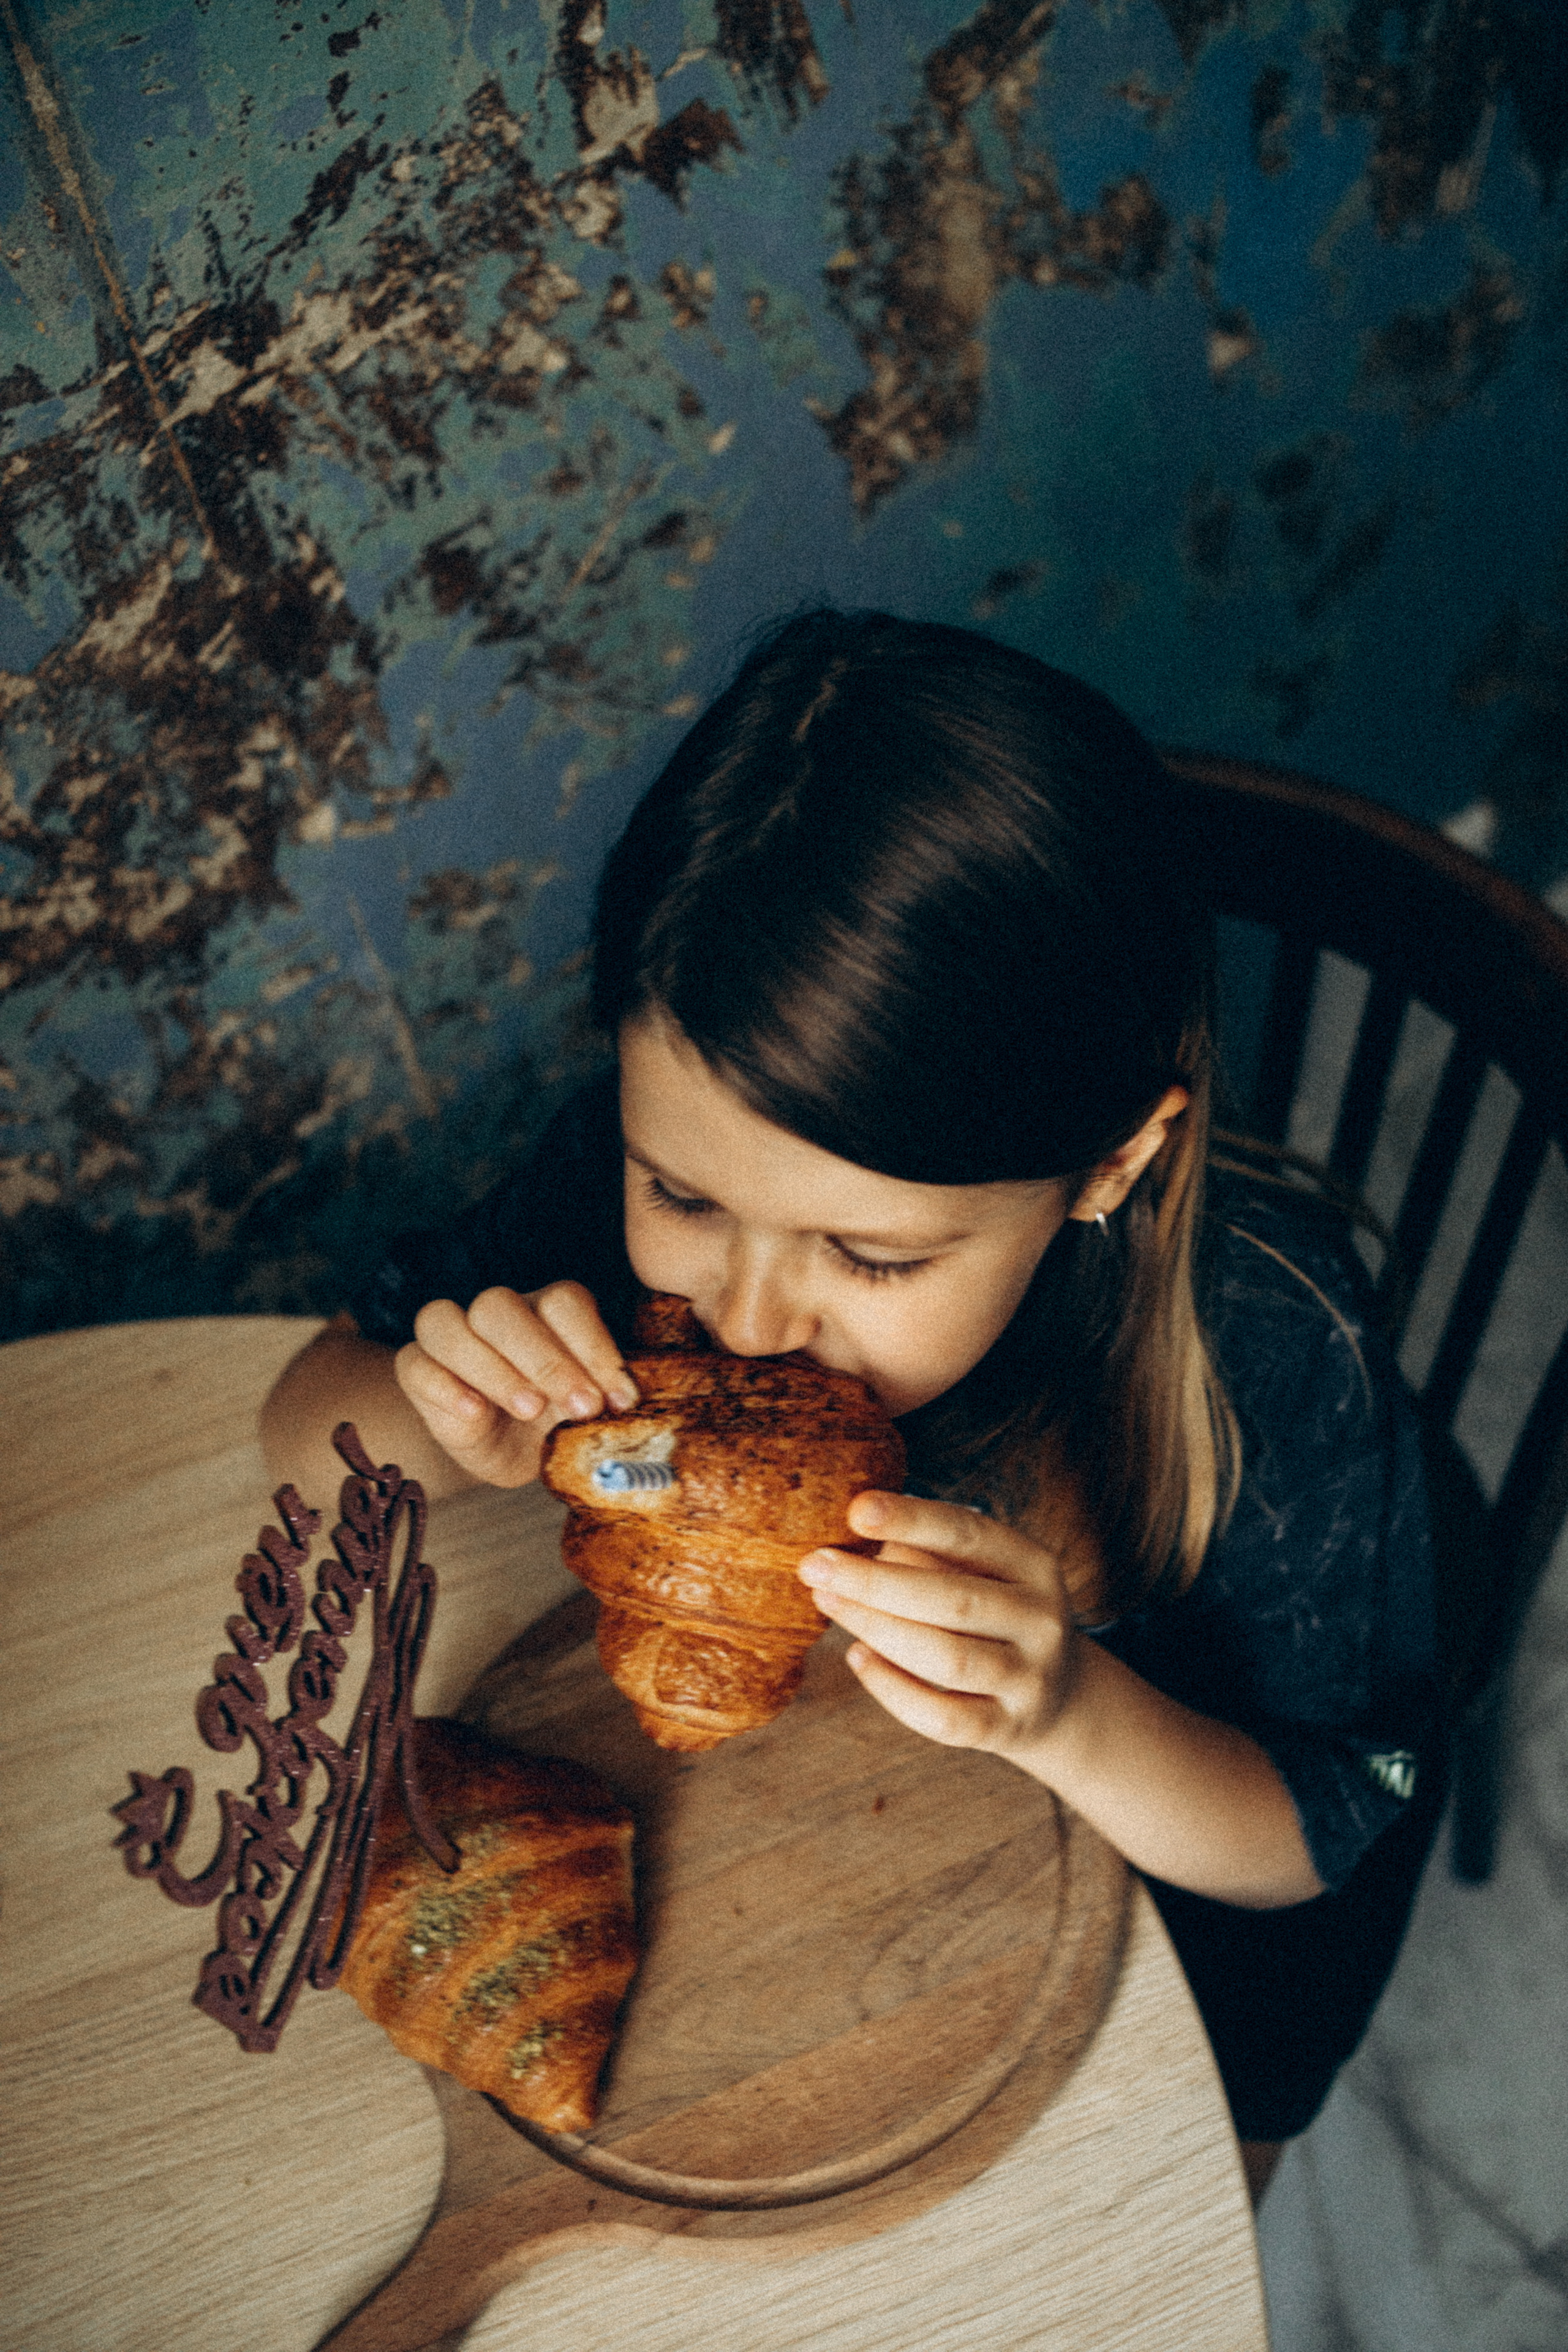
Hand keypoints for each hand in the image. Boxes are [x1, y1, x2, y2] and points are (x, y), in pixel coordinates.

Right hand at [394, 1282, 637, 1487]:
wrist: (512, 1452)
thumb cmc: (555, 1422)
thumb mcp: (586, 1413)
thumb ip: (605, 1398)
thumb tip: (627, 1403)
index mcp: (546, 1311)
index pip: (563, 1301)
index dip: (592, 1345)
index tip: (618, 1399)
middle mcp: (496, 1313)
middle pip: (500, 1305)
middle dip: (545, 1358)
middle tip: (580, 1407)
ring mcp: (450, 1337)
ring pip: (447, 1321)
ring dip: (493, 1368)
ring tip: (529, 1409)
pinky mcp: (418, 1369)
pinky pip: (415, 1362)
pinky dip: (445, 1385)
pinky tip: (475, 1412)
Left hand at [797, 1492, 1081, 1764]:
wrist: (1061, 1698)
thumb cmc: (996, 1616)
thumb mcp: (983, 1575)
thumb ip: (931, 1555)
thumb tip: (857, 1543)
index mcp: (1035, 1566)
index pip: (970, 1535)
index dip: (913, 1520)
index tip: (856, 1509)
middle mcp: (1041, 1621)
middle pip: (953, 1600)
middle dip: (875, 1582)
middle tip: (813, 1564)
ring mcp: (1029, 1681)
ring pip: (946, 1659)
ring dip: (877, 1628)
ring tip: (826, 1601)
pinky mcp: (1007, 1730)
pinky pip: (941, 1718)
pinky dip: (893, 1688)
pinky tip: (857, 1657)